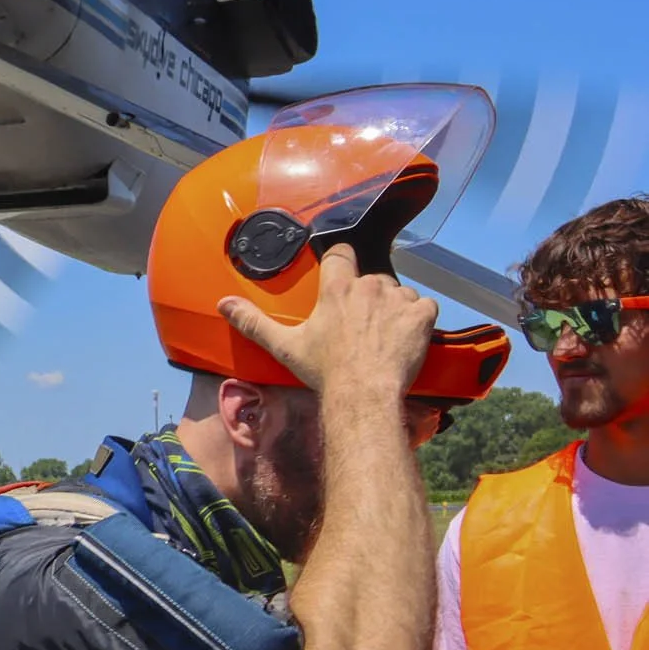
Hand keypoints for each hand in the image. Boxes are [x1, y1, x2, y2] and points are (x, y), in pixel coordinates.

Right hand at [219, 242, 435, 401]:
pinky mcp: (422, 314)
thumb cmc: (324, 371)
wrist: (363, 395)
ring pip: (399, 292)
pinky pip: (424, 305)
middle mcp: (369, 286)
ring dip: (393, 307)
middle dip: (368, 297)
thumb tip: (224, 304)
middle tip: (360, 325)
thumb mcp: (284, 347)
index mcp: (336, 289)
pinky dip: (417, 318)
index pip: (341, 254)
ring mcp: (399, 299)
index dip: (342, 263)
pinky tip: (405, 336)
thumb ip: (254, 322)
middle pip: (372, 278)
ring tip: (382, 335)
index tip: (341, 276)